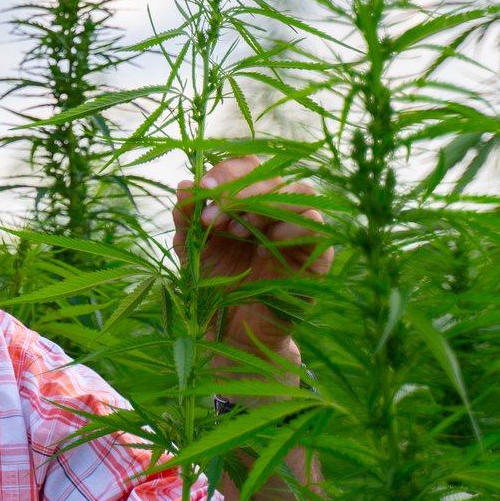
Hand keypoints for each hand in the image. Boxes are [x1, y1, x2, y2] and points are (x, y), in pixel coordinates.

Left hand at [173, 153, 334, 361]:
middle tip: (212, 220)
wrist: (231, 333)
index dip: (225, 172)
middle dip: (236, 192)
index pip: (246, 167)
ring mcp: (298, 229)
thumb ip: (187, 219)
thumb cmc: (213, 288)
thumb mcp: (192, 251)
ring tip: (235, 232)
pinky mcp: (316, 255)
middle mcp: (274, 210)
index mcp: (245, 204)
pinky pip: (316, 225)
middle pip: (270, 175)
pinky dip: (289, 225)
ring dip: (262, 205)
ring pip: (298, 192)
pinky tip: (263, 242)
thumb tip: (182, 184)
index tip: (202, 190)